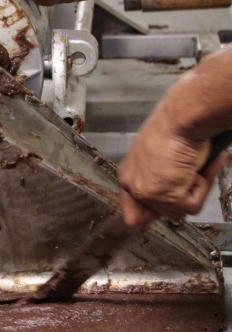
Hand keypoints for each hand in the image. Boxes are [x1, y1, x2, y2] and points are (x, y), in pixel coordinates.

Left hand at [118, 101, 224, 226]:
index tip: (168, 206)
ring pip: (179, 211)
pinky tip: (196, 167)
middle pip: (159, 214)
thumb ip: (155, 176)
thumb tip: (158, 201)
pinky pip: (193, 206)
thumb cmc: (174, 127)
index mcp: (128, 174)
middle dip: (179, 199)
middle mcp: (133, 186)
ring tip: (193, 165)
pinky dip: (203, 187)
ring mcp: (148, 193)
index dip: (153, 210)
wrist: (183, 117)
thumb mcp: (156, 154)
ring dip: (194, 190)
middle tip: (189, 175)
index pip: (133, 210)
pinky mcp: (167, 197)